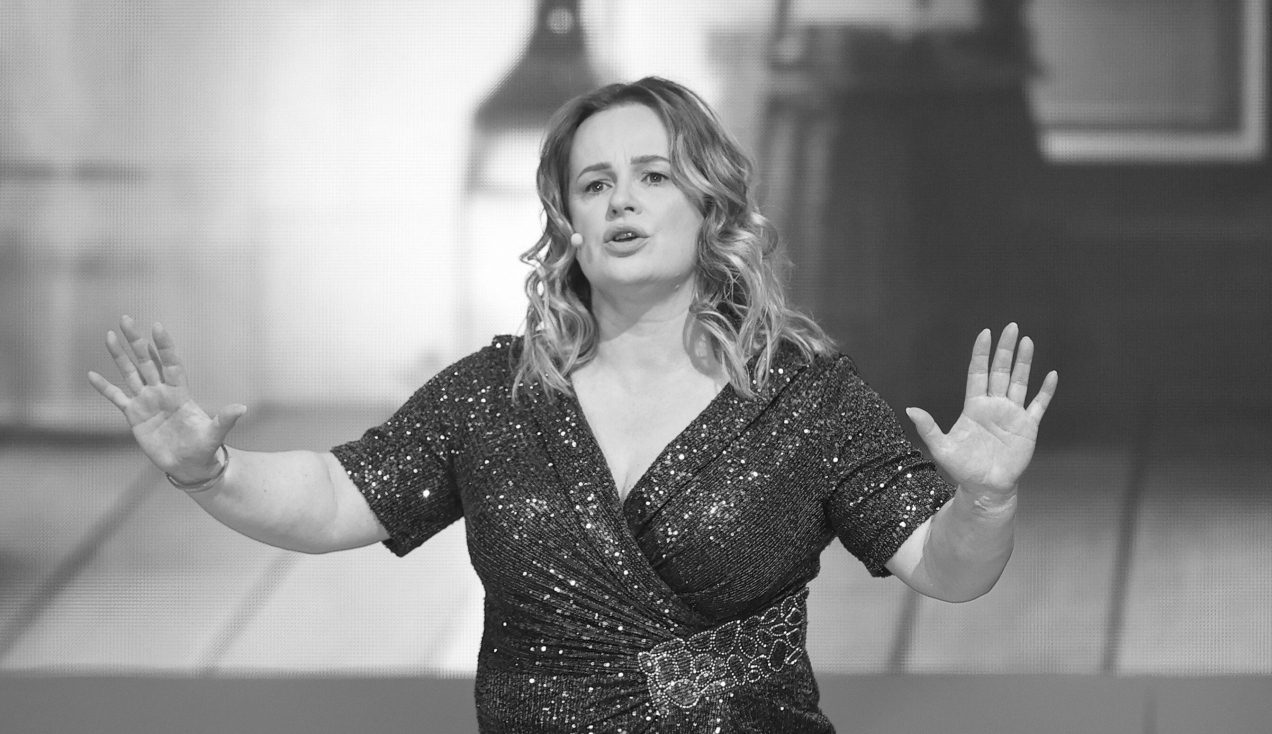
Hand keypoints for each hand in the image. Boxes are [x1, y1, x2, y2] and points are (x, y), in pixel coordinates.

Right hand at [87, 316, 246, 482]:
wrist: (190, 465)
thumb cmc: (204, 449)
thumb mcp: (214, 434)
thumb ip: (225, 420)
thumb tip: (242, 408)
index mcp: (180, 393)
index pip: (171, 363)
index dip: (164, 346)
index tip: (156, 326)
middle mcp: (162, 393)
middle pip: (147, 361)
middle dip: (137, 341)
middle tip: (125, 319)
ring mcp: (147, 402)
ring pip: (130, 374)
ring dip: (119, 356)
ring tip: (109, 335)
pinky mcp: (134, 416)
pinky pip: (116, 398)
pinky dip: (104, 387)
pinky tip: (91, 375)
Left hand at [905, 323, 1056, 500]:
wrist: (985, 487)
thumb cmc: (962, 468)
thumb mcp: (942, 448)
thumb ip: (928, 427)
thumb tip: (910, 409)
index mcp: (974, 406)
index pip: (978, 372)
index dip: (981, 353)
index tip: (985, 333)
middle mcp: (994, 405)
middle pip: (1001, 371)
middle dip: (1005, 349)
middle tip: (1011, 326)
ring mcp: (1012, 414)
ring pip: (1020, 382)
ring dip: (1024, 362)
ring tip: (1028, 341)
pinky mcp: (1027, 426)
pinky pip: (1039, 405)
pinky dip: (1046, 391)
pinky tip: (1051, 374)